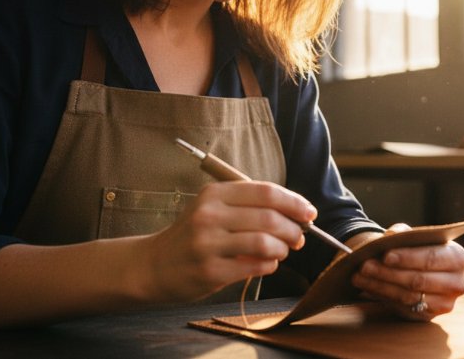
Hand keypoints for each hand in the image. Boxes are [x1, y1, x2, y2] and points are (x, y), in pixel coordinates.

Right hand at [140, 181, 316, 302]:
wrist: (154, 265)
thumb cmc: (193, 234)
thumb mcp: (213, 208)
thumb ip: (248, 206)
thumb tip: (296, 213)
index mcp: (214, 194)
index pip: (266, 192)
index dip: (294, 202)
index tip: (309, 212)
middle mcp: (209, 216)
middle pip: (270, 218)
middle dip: (294, 229)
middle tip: (300, 237)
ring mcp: (208, 244)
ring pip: (265, 243)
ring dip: (283, 249)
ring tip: (282, 251)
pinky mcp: (210, 271)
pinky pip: (255, 266)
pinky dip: (270, 265)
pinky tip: (267, 264)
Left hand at [350, 223, 463, 320]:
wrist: (421, 269)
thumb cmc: (418, 250)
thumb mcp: (414, 237)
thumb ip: (404, 232)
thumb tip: (391, 235)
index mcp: (458, 258)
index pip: (431, 258)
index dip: (407, 257)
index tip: (385, 255)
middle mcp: (456, 283)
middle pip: (418, 280)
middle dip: (388, 273)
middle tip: (365, 266)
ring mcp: (445, 303)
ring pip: (408, 295)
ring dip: (380, 286)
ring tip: (360, 276)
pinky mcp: (429, 316)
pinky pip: (404, 307)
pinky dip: (383, 296)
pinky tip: (368, 287)